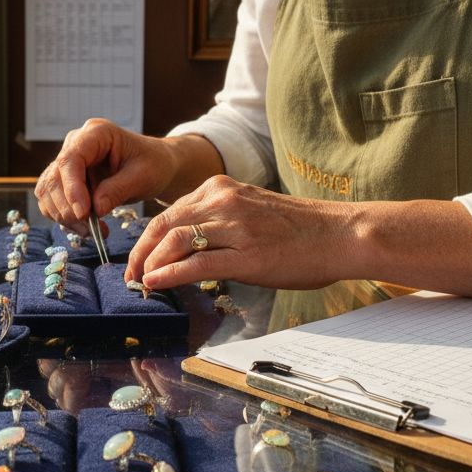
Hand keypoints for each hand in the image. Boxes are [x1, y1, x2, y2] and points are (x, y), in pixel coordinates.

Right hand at [34, 118, 181, 227]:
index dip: (72, 188)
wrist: (155, 166)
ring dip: (65, 216)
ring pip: (48, 191)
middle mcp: (76, 144)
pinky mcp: (65, 179)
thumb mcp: (143, 176)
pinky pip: (52, 201)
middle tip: (92, 229)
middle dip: (69, 209)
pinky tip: (86, 228)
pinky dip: (64, 218)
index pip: (70, 159)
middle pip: (55, 177)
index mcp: (96, 133)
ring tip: (92, 231)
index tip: (83, 213)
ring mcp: (68, 161)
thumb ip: (118, 190)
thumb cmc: (153, 164)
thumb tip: (95, 210)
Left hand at [126, 175, 354, 290]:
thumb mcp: (252, 211)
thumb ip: (219, 221)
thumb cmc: (301, 229)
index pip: (171, 212)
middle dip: (141, 251)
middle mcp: (224, 201)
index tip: (139, 258)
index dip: (148, 238)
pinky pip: (198, 262)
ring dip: (151, 263)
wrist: (341, 234)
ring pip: (176, 241)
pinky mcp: (247, 254)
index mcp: (222, 188)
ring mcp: (236, 226)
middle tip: (130, 273)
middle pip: (165, 224)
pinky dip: (171, 274)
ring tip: (141, 281)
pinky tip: (157, 283)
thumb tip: (186, 247)